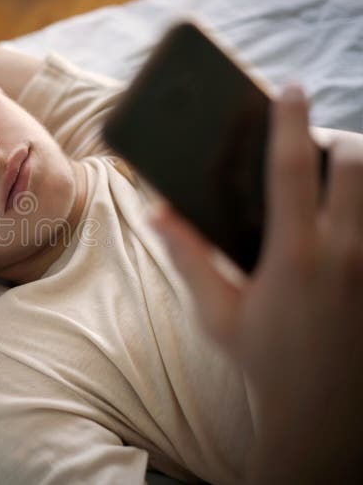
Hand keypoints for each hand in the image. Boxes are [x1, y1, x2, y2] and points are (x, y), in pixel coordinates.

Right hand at [150, 84, 362, 482]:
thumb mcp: (217, 312)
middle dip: (337, 139)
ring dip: (359, 168)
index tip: (288, 88)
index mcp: (294, 256)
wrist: (322, 413)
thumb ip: (188, 256)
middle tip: (315, 142)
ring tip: (334, 174)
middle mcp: (343, 253)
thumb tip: (157, 212)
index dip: (289, 122)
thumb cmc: (263, 360)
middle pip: (354, 164)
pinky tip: (345, 215)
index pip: (291, 170)